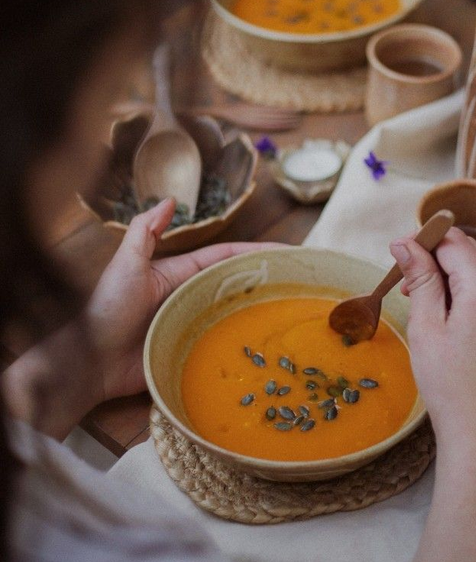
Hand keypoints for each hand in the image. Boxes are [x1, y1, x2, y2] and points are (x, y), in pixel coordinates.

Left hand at [86, 198, 283, 405]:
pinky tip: (267, 347)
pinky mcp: (190, 353)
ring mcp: (191, 325)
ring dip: (259, 311)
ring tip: (293, 311)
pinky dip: (243, 343)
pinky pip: (221, 346)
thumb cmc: (106, 310)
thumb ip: (145, 232)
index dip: (254, 252)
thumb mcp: (125, 264)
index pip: (224, 257)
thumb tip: (170, 199)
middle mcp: (188, 297)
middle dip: (265, 279)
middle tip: (300, 281)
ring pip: (232, 315)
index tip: (285, 252)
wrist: (89, 362)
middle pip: (234, 285)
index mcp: (178, 273)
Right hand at [391, 228, 475, 561]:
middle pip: (469, 251)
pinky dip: (462, 288)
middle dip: (434, 255)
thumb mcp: (426, 325)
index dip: (423, 240)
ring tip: (418, 296)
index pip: (454, 243)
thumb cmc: (448, 382)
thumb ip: (419, 278)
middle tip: (404, 278)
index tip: (396, 252)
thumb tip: (405, 243)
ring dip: (447, 272)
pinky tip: (441, 309)